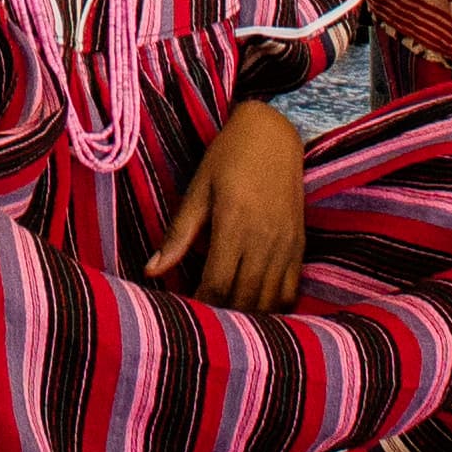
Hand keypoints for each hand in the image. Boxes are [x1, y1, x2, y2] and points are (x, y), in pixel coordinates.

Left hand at [144, 101, 308, 313]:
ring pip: (269, 300)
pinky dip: (273, 305)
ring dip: (247, 314)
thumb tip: (151, 271)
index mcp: (234, 224)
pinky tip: (254, 305)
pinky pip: (290, 290)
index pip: (217, 284)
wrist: (273, 134)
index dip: (200, 304)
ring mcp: (286, 244)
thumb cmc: (228, 158)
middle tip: (203, 318)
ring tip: (226, 316)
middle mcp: (264, 239)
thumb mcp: (198, 191)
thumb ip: (178, 235)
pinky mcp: (299, 245)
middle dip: (222, 314)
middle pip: (243, 298)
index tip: (186, 309)